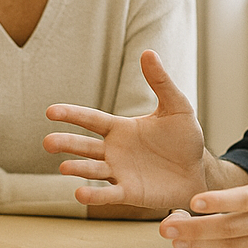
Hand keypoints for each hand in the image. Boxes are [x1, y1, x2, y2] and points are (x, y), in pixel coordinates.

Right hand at [44, 50, 209, 210]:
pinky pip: (109, 194)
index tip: (50, 111)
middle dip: (66, 143)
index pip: (91, 119)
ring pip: (92, 170)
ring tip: (63, 167)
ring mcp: (119, 173)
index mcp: (120, 128)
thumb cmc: (185, 138)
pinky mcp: (130, 193)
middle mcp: (114, 151)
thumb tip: (148, 52)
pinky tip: (80, 193)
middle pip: (84, 146)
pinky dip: (95, 195)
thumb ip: (160, 82)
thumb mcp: (176, 106)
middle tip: (48, 142)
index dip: (71, 115)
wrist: (199, 171)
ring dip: (77, 169)